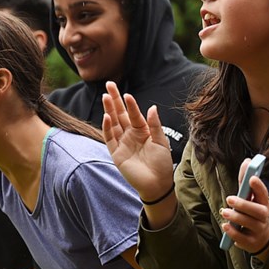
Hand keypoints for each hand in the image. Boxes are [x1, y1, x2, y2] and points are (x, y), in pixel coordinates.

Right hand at [101, 81, 174, 201]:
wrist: (157, 184)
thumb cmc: (162, 164)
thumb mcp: (162, 142)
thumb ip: (155, 125)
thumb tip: (151, 107)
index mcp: (143, 131)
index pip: (134, 114)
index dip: (130, 104)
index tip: (127, 94)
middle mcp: (130, 135)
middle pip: (120, 114)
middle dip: (115, 100)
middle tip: (109, 84)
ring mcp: (122, 143)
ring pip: (113, 123)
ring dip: (109, 110)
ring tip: (105, 96)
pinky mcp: (116, 153)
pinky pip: (109, 138)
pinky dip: (107, 128)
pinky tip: (106, 117)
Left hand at [221, 157, 268, 257]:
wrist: (261, 238)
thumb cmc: (252, 214)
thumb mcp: (250, 199)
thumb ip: (246, 183)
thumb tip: (247, 161)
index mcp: (264, 204)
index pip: (264, 194)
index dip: (259, 186)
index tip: (251, 178)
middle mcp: (264, 218)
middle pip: (258, 211)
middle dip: (244, 204)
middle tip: (229, 198)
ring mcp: (258, 231)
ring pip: (249, 224)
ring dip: (236, 217)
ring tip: (224, 212)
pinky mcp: (251, 242)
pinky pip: (242, 238)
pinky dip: (233, 232)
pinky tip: (225, 226)